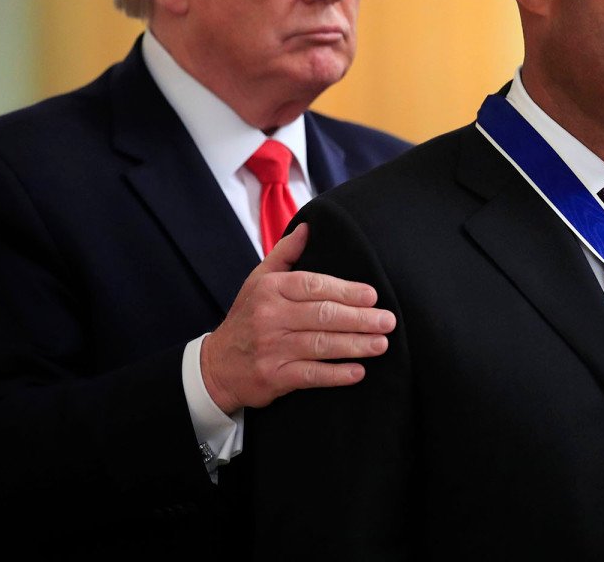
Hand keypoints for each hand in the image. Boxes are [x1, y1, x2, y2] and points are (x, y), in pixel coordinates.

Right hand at [200, 223, 395, 412]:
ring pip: (320, 345)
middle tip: (387, 321)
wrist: (216, 365)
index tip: (372, 296)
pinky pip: (310, 375)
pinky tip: (358, 372)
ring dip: (355, 345)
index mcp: (270, 289)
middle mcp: (270, 317)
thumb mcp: (258, 279)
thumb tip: (309, 227)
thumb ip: (286, 253)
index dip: (345, 291)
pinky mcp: (274, 377)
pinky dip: (336, 374)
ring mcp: (272, 348)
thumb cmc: (247, 317)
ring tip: (381, 344)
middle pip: (323, 315)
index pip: (314, 286)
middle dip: (359, 319)